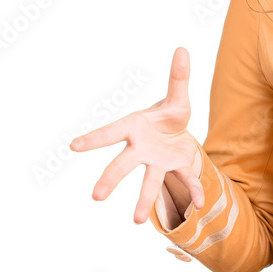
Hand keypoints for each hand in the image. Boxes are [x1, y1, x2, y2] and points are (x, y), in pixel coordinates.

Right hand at [70, 47, 204, 224]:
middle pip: (123, 164)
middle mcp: (141, 149)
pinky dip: (193, 191)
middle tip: (96, 196)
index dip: (94, 139)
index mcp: (135, 128)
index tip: (74, 146)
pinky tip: (198, 205)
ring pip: (149, 182)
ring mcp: (157, 162)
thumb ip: (179, 77)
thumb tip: (183, 49)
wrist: (181, 134)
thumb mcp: (178, 97)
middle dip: (110, 179)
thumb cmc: (169, 115)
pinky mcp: (176, 169)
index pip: (111, 132)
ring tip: (138, 222)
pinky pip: (184, 181)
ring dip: (144, 201)